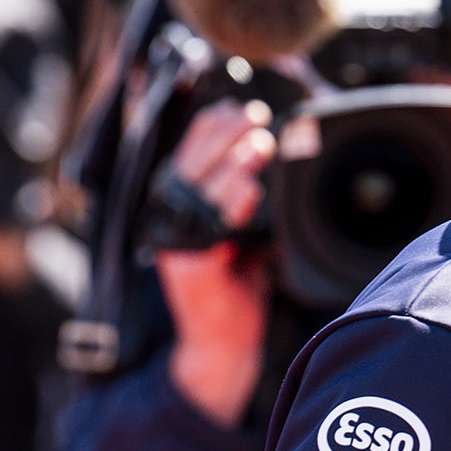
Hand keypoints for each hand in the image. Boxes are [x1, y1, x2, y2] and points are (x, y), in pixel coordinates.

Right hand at [157, 99, 277, 427]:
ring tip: (258, 142)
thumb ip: (251, 200)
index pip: (190, 154)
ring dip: (230, 162)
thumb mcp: (247, 232)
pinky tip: (251, 191)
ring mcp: (177, 244)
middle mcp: (174, 221)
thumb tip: (277, 158)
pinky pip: (209, 231)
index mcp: (184, 207)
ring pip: (198, 191)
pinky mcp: (190, 268)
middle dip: (221, 135)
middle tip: (254, 116)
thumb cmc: (238, 287)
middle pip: (190, 164)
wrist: (223, 344)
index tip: (240, 106)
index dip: (211, 126)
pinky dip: (231, 207)